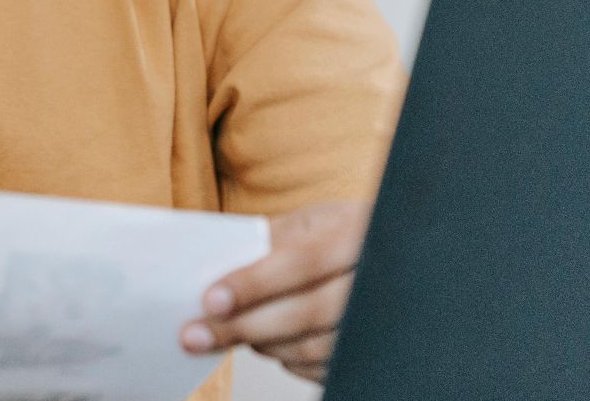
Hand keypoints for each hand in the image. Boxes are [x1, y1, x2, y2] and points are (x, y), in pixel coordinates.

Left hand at [177, 199, 371, 383]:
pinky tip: (266, 344)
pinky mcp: (378, 352)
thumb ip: (272, 239)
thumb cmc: (343, 234)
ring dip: (262, 343)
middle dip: (244, 325)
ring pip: (315, 346)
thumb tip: (216, 265)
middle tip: (195, 335)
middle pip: (306, 312)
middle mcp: (377, 279)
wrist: (394, 254)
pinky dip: (287, 360)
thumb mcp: (313, 221)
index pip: (301, 262)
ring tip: (226, 333)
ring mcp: (383, 320)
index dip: (254, 283)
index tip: (210, 300)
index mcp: (357, 233)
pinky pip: (325, 367)